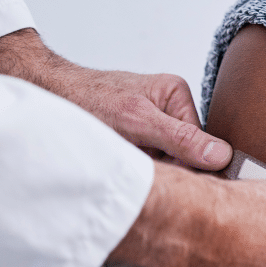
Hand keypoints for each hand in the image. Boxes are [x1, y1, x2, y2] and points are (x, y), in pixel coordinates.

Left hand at [0, 28, 231, 169]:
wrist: (45, 93)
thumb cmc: (85, 98)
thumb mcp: (137, 122)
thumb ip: (180, 139)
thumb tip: (221, 155)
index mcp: (178, 94)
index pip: (200, 145)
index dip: (182, 165)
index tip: (160, 172)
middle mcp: (168, 106)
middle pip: (182, 154)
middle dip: (160, 165)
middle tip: (133, 159)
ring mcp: (150, 121)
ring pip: (162, 160)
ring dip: (143, 166)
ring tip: (120, 155)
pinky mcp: (134, 134)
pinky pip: (145, 159)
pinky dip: (131, 164)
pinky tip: (115, 156)